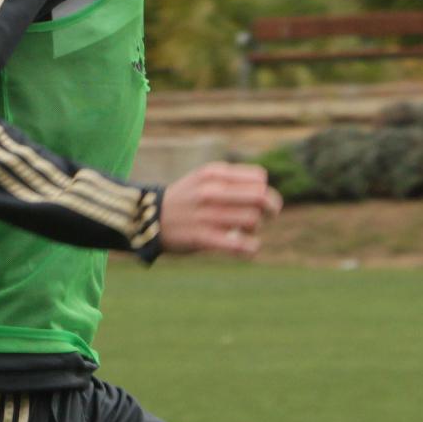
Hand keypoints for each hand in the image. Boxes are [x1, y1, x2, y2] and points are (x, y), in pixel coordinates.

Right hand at [159, 162, 281, 257]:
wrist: (150, 217)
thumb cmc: (187, 198)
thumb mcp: (204, 177)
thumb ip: (231, 178)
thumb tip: (264, 186)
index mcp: (214, 173)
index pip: (259, 177)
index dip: (265, 189)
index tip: (259, 199)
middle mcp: (211, 191)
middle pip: (260, 197)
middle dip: (272, 208)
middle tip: (270, 215)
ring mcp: (207, 214)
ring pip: (252, 220)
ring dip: (257, 228)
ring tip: (247, 230)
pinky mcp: (202, 237)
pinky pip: (238, 245)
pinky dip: (251, 248)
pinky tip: (248, 247)